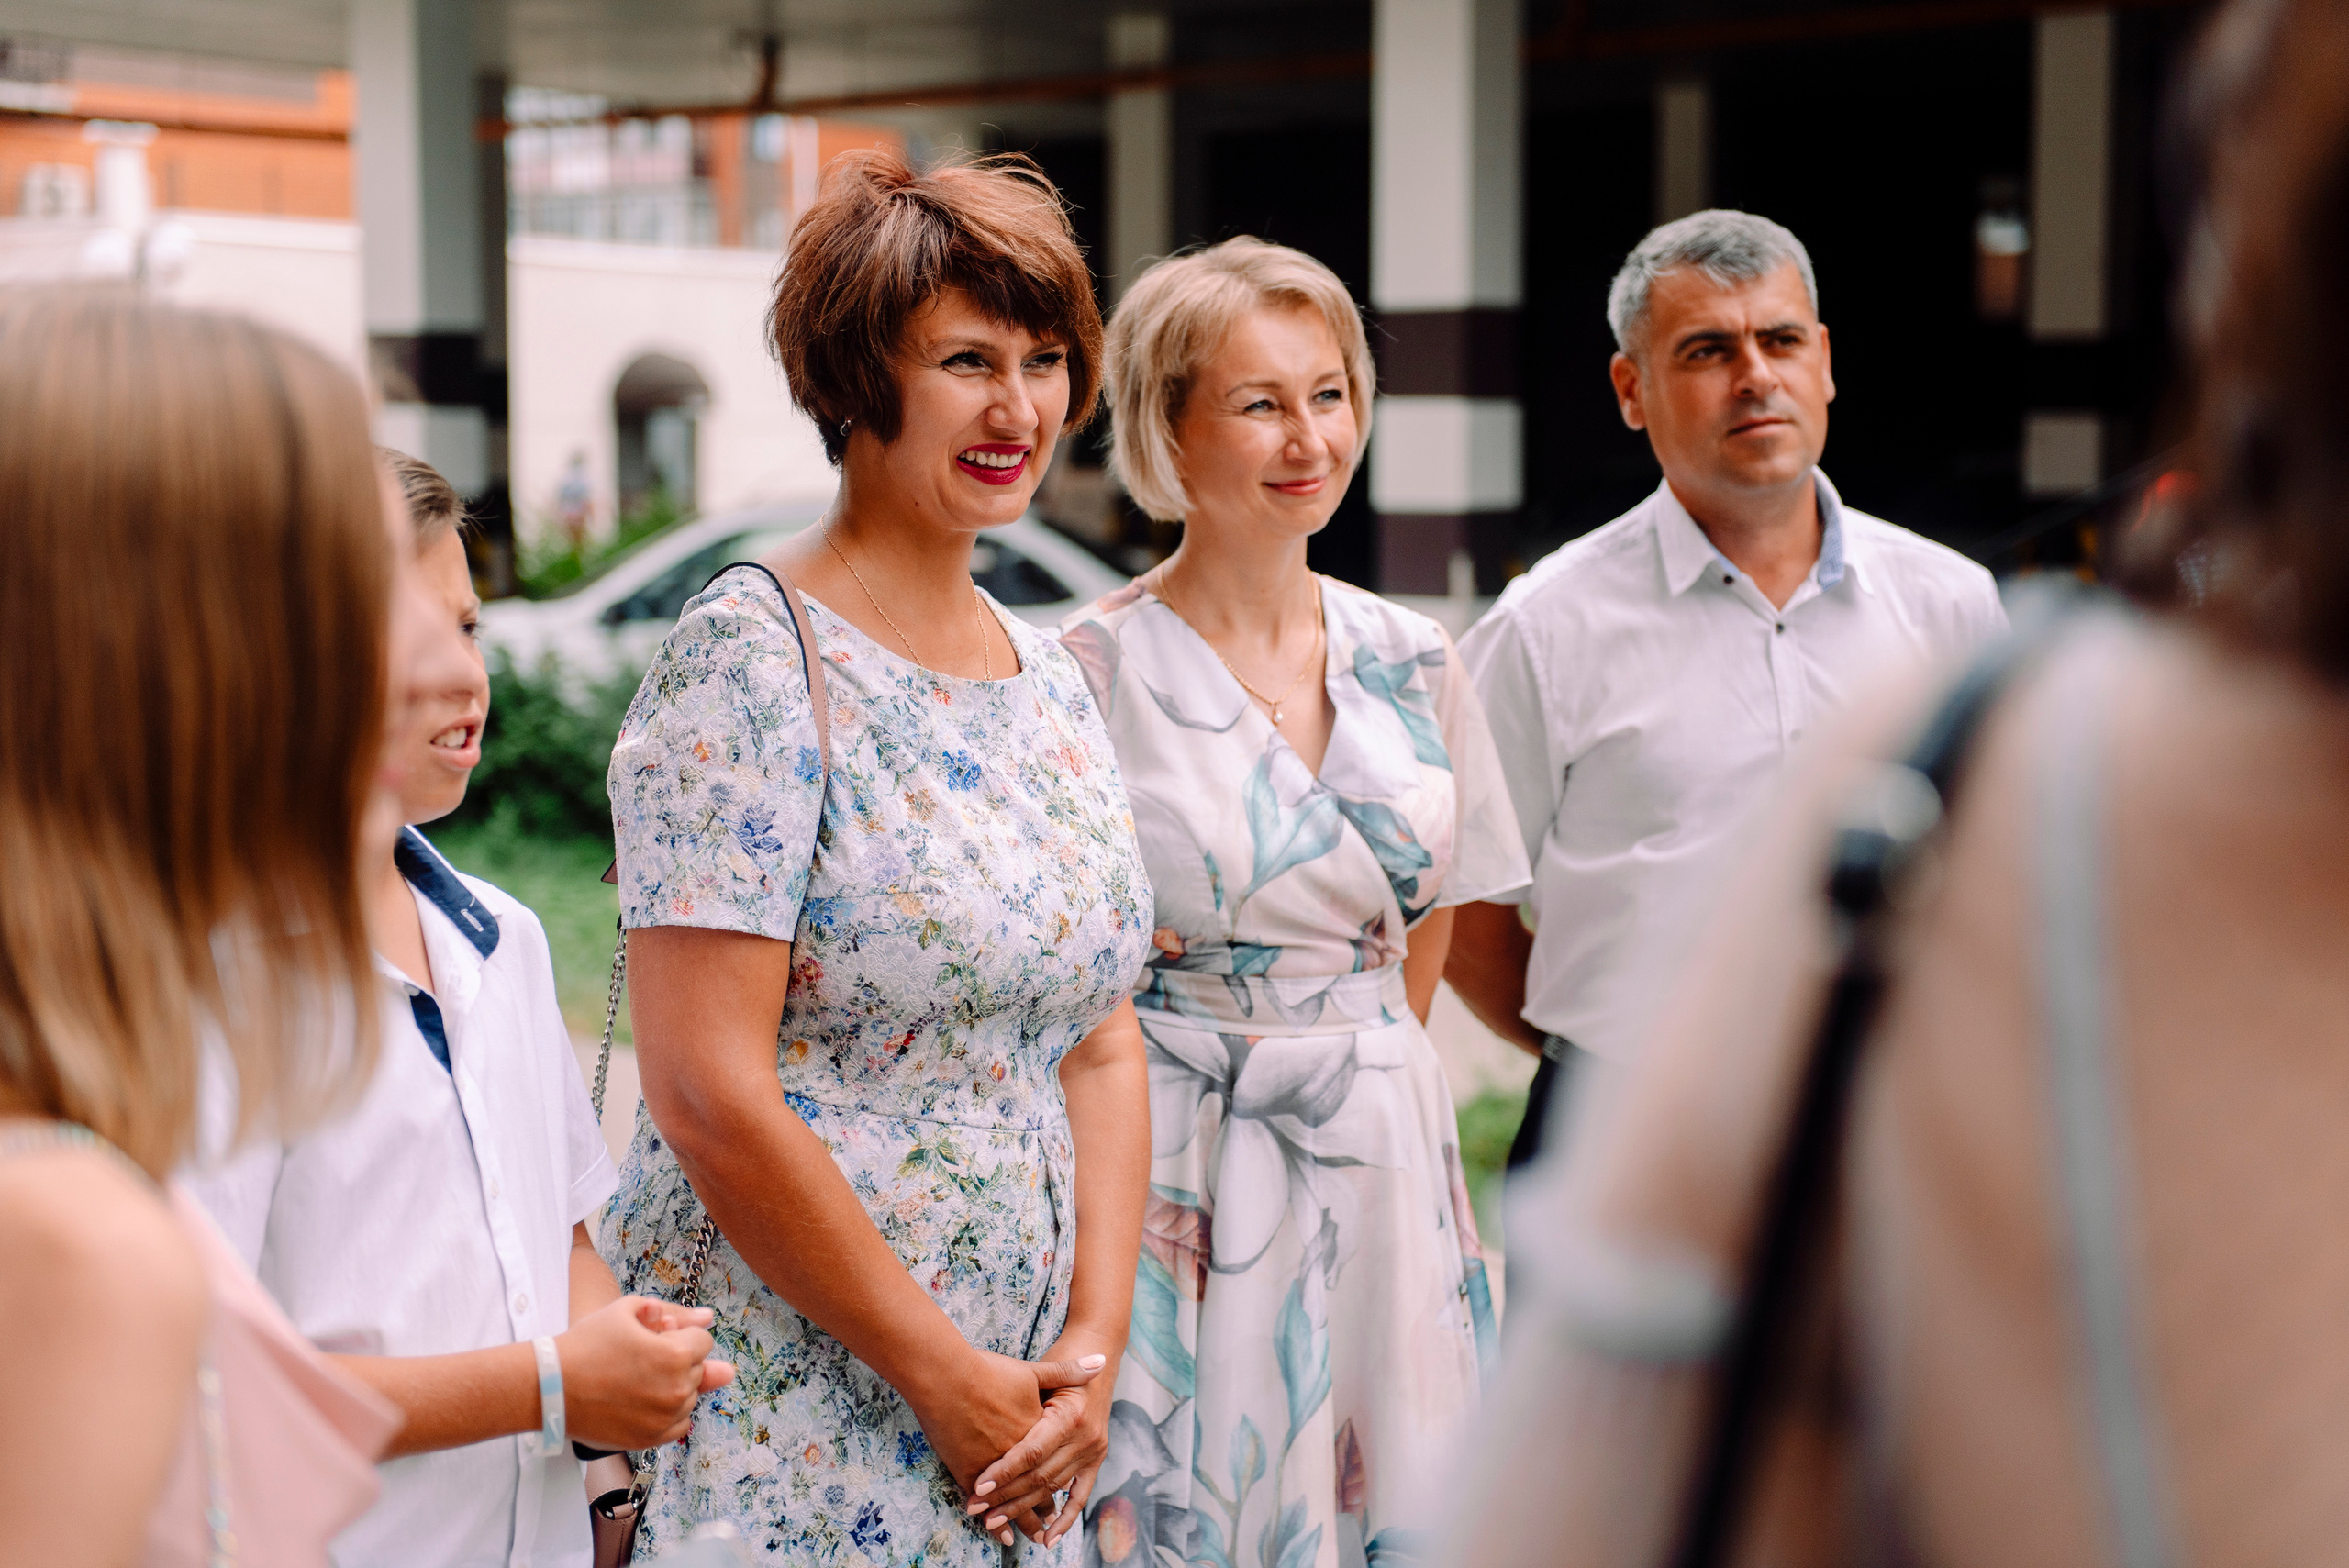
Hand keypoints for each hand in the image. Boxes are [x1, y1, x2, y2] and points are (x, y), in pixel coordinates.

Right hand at [559, 1296, 736, 1450]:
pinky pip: (679, 1424)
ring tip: (638, 1380)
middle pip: (698, 1369)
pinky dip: (668, 1413)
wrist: (551, 1386)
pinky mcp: (651, 1439)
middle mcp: (677, 1389)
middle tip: (642, 1358)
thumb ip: (673, 1312)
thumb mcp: (627, 1310)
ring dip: (674, 1387)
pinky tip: (643, 1401)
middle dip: (679, 1360)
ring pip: (690, 1397)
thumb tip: (707, 1316)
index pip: (704, 1341)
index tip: (656, 1338)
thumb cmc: (587, 1344)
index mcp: (676, 1354)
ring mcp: (665, 1418)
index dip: (680, 1335)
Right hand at [911, 1349, 1106, 1548]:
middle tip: (1045, 1534)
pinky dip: (996, 1517)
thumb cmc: (988, 1369)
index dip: (1059, 1487)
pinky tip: (997, 1532)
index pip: (1056, 1463)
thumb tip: (1101, 1360)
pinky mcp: (969, 1471)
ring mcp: (995, 1464)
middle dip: (1041, 1511)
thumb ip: (1068, 1370)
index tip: (1058, 1508)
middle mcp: (1024, 1450)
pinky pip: (989, 1501)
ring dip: (1020, 1517)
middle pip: (1040, 1485)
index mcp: (1046, 1427)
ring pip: (1016, 1497)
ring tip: (1027, 1537)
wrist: (945, 1373)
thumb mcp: (1034, 1370)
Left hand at [968, 1343, 1117, 1546]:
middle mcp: (1086, 1437)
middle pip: (1040, 1476)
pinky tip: (1048, 1539)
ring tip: (993, 1521)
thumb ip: (1022, 1397)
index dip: (1004, 1471)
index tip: (978, 1487)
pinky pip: (1080, 1494)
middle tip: (977, 1510)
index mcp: (1070, 1415)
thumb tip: (984, 1410)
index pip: (1031, 1452)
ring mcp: (1093, 1449)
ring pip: (1053, 1488)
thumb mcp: (1041, 1370)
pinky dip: (1066, 1517)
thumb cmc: (1060, 1354)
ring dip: (1023, 1507)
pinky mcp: (1095, 1457)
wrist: (1096, 1345)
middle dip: (1006, 1496)